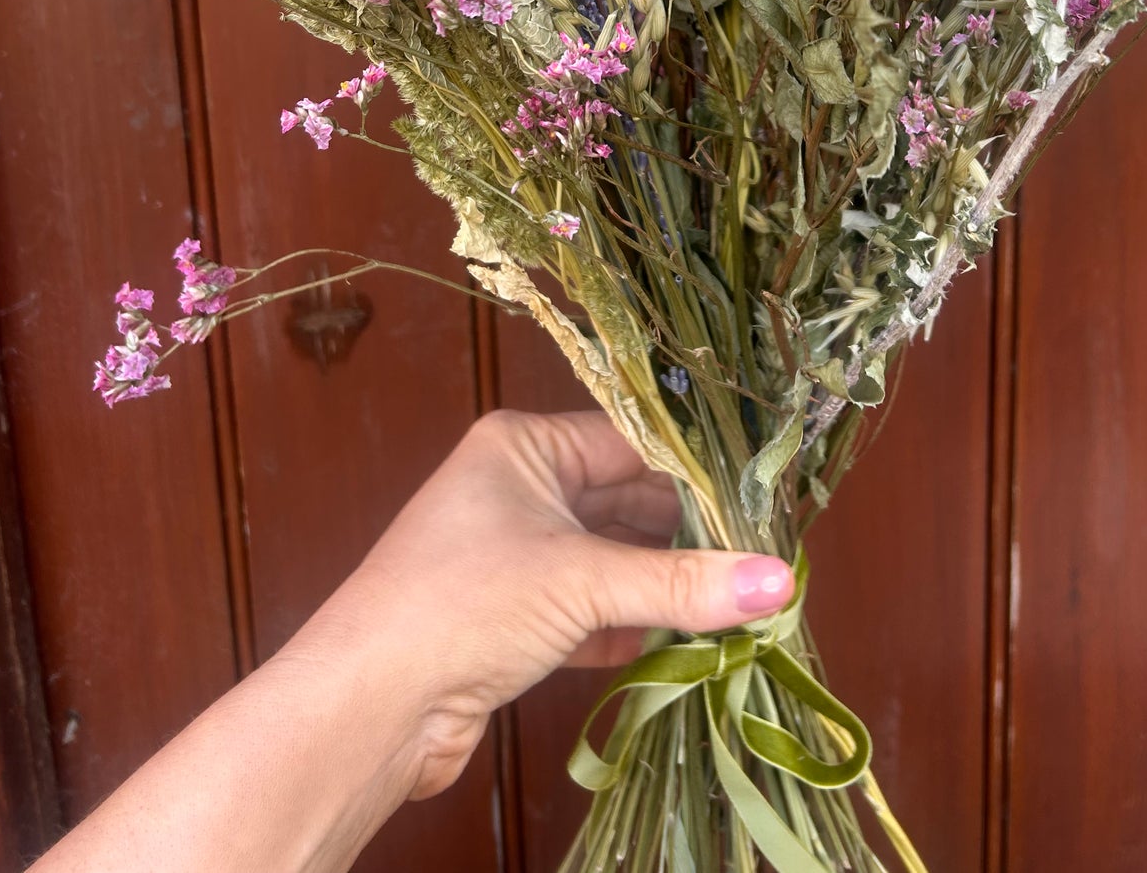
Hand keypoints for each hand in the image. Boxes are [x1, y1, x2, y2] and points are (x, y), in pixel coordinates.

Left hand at [300, 408, 795, 799]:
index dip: (697, 470)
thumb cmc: (460, 603)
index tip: (765, 493)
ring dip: (667, 587)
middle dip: (691, 534)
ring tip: (743, 602)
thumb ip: (683, 584)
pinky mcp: (514, 621)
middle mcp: (518, 490)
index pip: (630, 441)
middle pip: (626, 502)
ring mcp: (515, 558)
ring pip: (612, 561)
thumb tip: (780, 580)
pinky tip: (689, 644)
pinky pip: (592, 613)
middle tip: (767, 556)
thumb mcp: (581, 581)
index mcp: (523, 447)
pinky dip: (635, 628)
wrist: (366, 707)